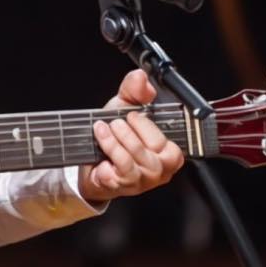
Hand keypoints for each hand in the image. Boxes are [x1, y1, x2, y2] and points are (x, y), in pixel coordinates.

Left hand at [78, 68, 183, 202]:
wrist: (95, 162)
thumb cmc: (117, 137)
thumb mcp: (125, 108)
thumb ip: (135, 91)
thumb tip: (140, 78)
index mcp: (170, 152)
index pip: (164, 141)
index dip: (144, 125)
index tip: (130, 115)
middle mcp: (160, 170)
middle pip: (147, 151)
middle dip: (126, 132)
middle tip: (114, 123)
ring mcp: (141, 181)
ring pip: (129, 161)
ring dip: (112, 142)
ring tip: (102, 130)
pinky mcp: (122, 188)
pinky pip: (115, 173)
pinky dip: (105, 159)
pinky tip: (100, 152)